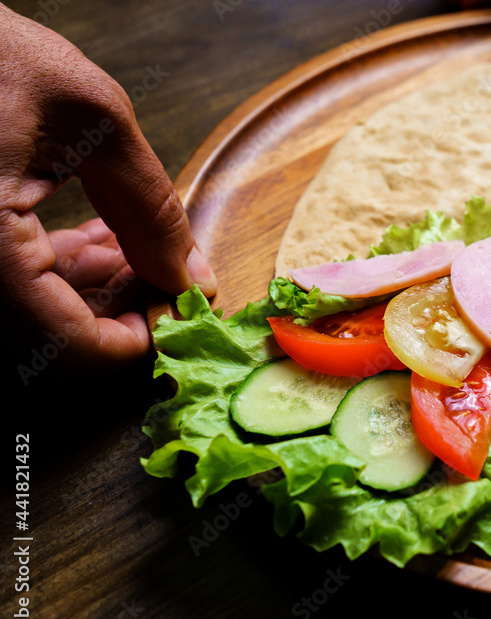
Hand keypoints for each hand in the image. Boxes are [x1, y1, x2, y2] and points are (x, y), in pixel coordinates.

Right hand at [0, 5, 215, 370]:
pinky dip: (56, 268)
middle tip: (164, 273)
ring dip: (91, 288)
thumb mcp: (92, 118)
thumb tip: (190, 276)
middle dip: (119, 309)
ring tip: (133, 241)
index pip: (68, 345)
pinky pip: (10, 280)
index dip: (136, 343)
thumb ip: (151, 208)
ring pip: (31, 312)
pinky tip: (95, 231)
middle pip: (50, 336)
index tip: (179, 314)